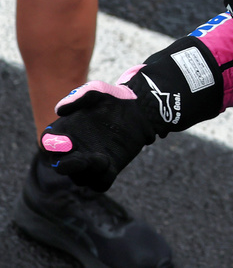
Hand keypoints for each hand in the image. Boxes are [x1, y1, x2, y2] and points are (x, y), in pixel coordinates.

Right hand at [39, 70, 162, 191]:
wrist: (140, 109)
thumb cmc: (113, 99)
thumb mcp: (98, 91)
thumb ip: (79, 95)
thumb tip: (59, 109)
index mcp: (66, 133)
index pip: (49, 144)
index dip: (53, 145)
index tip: (66, 141)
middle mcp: (75, 151)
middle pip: (61, 166)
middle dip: (68, 166)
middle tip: (81, 159)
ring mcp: (91, 162)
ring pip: (80, 178)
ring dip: (87, 172)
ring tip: (102, 157)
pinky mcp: (109, 169)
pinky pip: (101, 184)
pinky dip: (102, 178)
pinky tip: (109, 163)